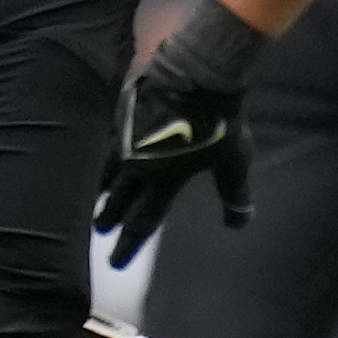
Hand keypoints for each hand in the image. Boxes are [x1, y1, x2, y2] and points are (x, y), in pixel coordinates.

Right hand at [94, 0, 267, 264]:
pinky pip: (109, 139)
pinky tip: (104, 151)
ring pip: (107, 170)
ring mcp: (127, 137)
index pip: (143, 222)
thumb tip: (239, 223)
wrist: (200, 72)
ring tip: (98, 195)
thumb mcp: (234, 161)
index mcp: (164, 180)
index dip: (129, 245)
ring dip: (102, 187)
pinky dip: (105, 152)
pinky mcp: (123, 114)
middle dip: (110, 218)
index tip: (116, 264)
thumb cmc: (221, 120)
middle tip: (100, 229)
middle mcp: (140, 164)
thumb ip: (235, 194)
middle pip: (119, 199)